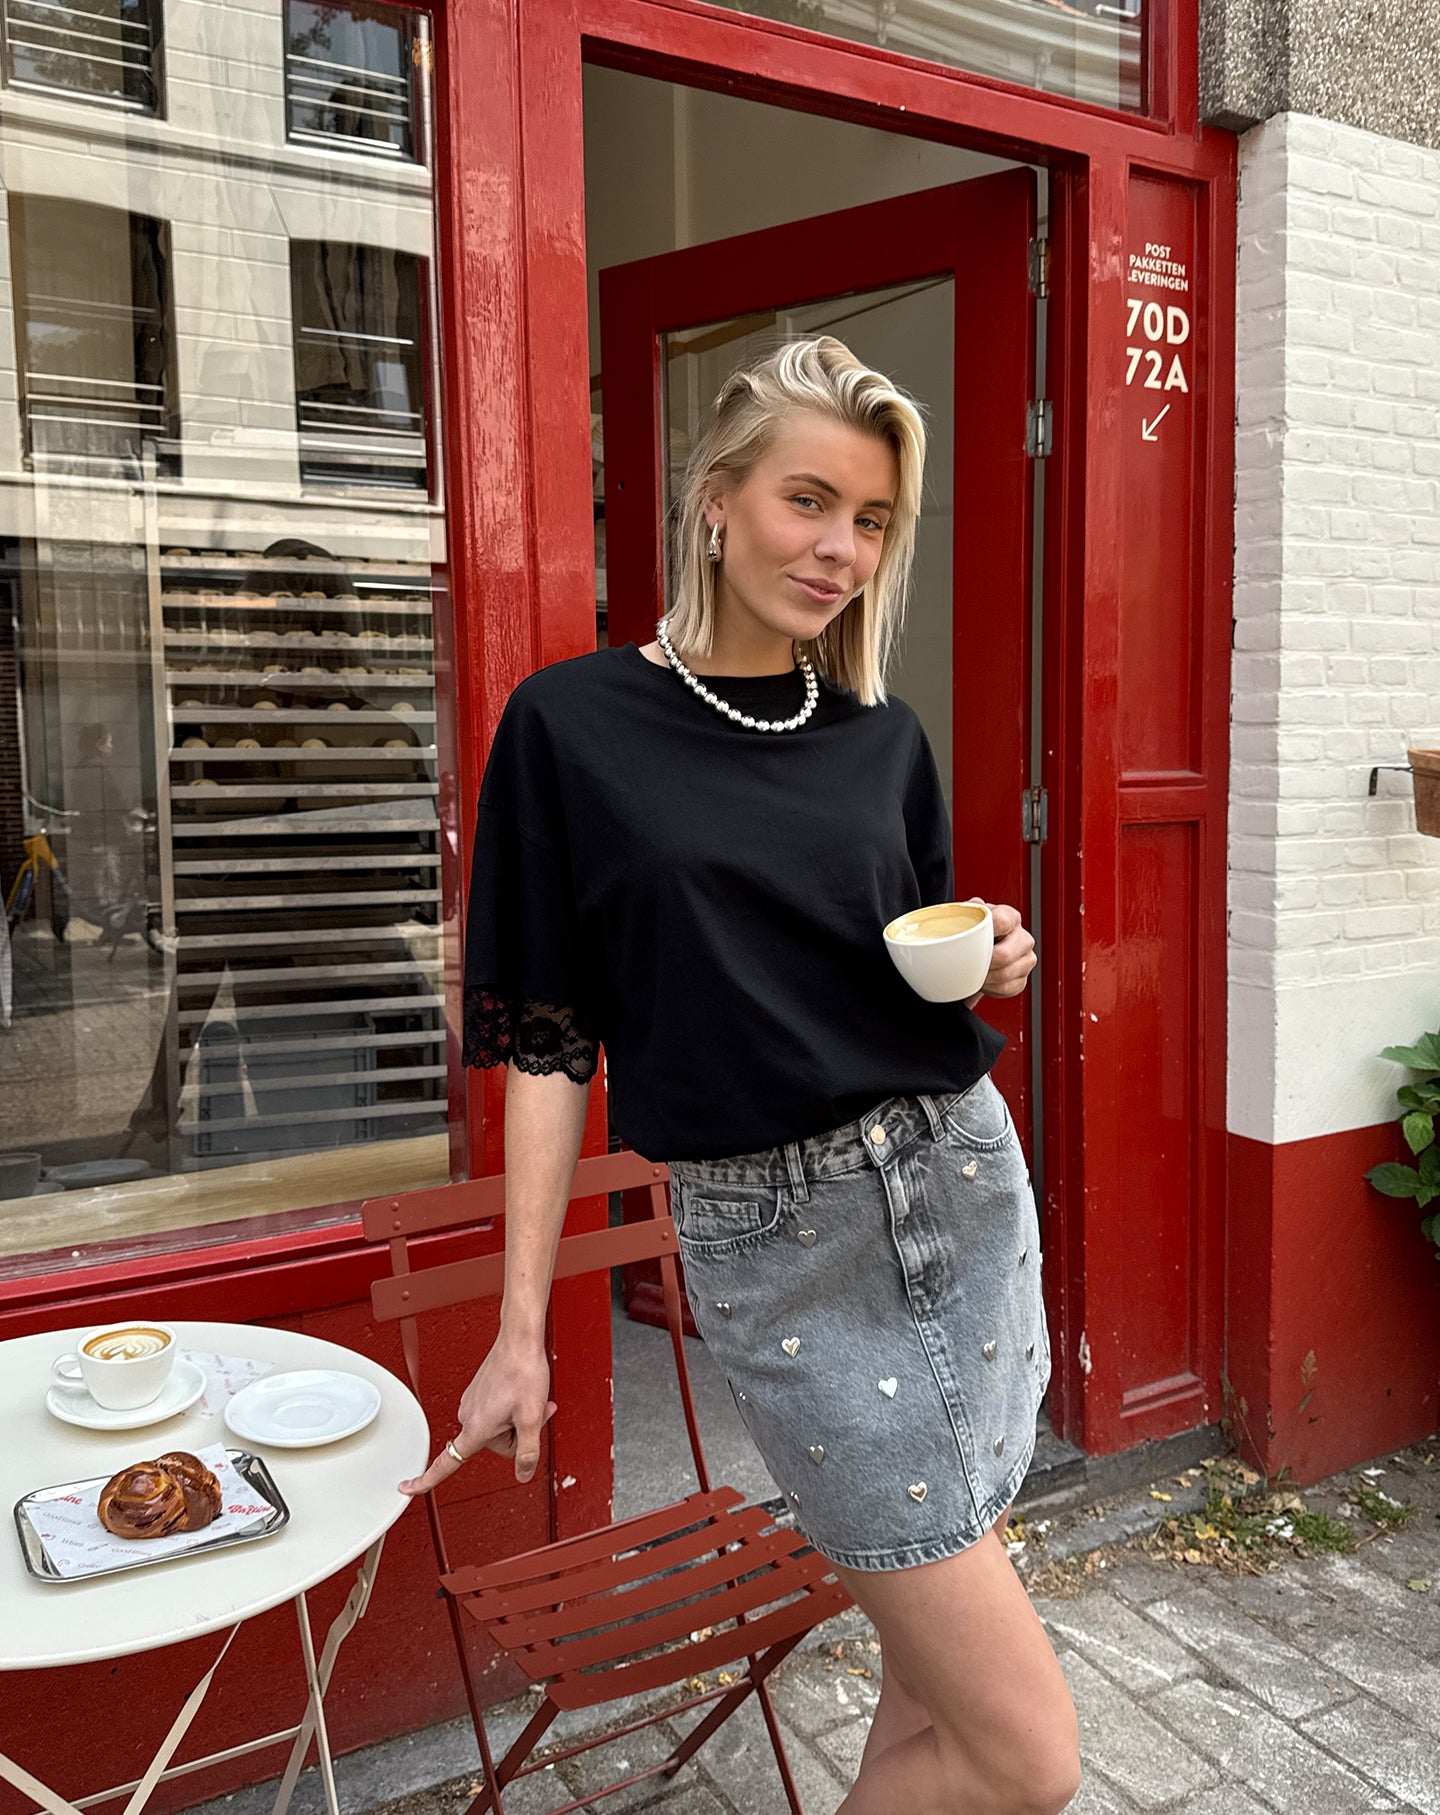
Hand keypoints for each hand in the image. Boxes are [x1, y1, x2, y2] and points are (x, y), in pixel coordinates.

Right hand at [398, 1334, 556, 1495]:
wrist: (520, 1339)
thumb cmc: (523, 1371)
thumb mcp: (533, 1418)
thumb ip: (529, 1452)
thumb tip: (523, 1474)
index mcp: (475, 1428)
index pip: (445, 1464)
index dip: (424, 1480)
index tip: (406, 1489)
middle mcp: (467, 1416)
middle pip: (495, 1446)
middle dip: (517, 1434)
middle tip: (533, 1412)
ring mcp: (471, 1403)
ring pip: (498, 1429)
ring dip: (517, 1419)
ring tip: (529, 1399)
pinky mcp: (478, 1393)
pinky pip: (496, 1413)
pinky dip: (512, 1408)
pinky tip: (522, 1393)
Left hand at [964, 898, 1035, 1003]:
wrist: (979, 950)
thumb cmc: (974, 932)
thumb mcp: (970, 917)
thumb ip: (970, 909)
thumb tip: (975, 904)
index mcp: (1011, 918)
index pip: (1003, 922)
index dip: (986, 931)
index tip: (972, 938)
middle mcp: (1023, 938)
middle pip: (1005, 955)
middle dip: (983, 963)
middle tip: (967, 964)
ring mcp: (1027, 959)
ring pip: (1005, 975)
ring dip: (984, 978)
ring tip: (972, 974)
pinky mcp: (1023, 978)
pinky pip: (1007, 988)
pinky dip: (991, 988)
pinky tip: (983, 981)